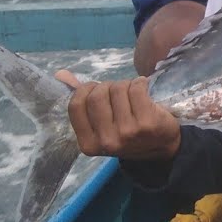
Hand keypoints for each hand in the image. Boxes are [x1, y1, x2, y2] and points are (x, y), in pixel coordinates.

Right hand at [55, 70, 181, 160]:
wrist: (161, 147)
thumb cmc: (126, 132)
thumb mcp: (101, 124)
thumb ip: (81, 101)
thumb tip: (60, 74)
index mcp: (88, 144)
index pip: (76, 105)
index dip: (85, 90)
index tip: (97, 89)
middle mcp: (106, 141)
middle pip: (97, 95)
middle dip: (106, 86)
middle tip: (117, 91)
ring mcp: (127, 133)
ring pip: (117, 89)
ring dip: (125, 84)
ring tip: (131, 92)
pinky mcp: (147, 123)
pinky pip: (136, 88)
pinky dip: (139, 82)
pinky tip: (143, 88)